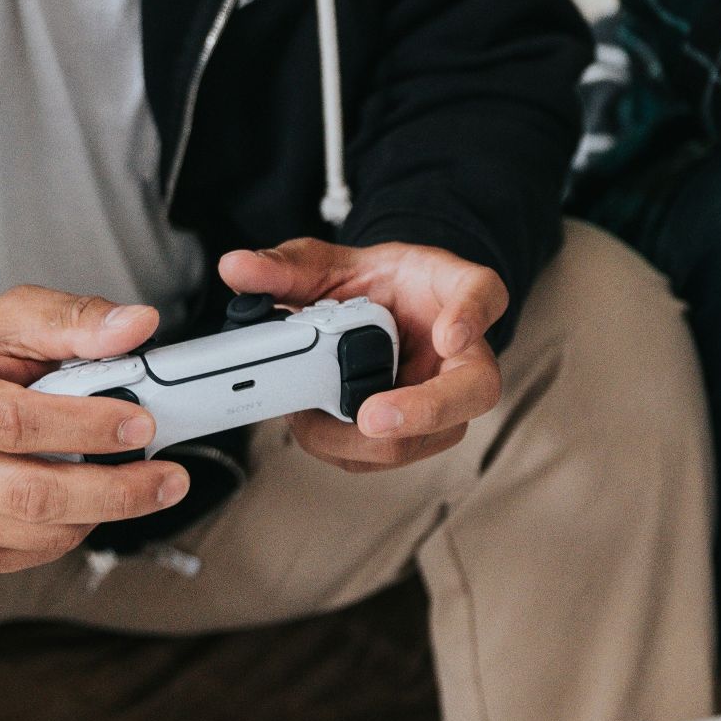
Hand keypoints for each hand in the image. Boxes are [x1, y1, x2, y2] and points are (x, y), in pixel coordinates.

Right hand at [0, 288, 190, 577]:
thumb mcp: (11, 321)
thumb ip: (76, 319)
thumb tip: (137, 325)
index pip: (16, 423)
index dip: (87, 427)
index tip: (143, 424)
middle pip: (32, 493)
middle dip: (117, 490)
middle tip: (170, 478)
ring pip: (39, 531)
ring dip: (103, 509)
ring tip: (134, 481)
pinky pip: (31, 553)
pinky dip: (74, 529)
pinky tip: (84, 499)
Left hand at [218, 240, 506, 472]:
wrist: (393, 315)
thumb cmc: (382, 288)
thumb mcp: (338, 264)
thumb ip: (290, 267)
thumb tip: (238, 269)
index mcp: (456, 293)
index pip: (483, 294)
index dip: (470, 316)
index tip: (447, 333)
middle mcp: (466, 354)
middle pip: (475, 390)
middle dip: (420, 411)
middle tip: (372, 417)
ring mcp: (449, 402)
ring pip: (427, 438)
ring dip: (361, 439)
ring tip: (307, 415)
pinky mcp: (420, 436)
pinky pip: (388, 455)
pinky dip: (343, 447)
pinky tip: (311, 424)